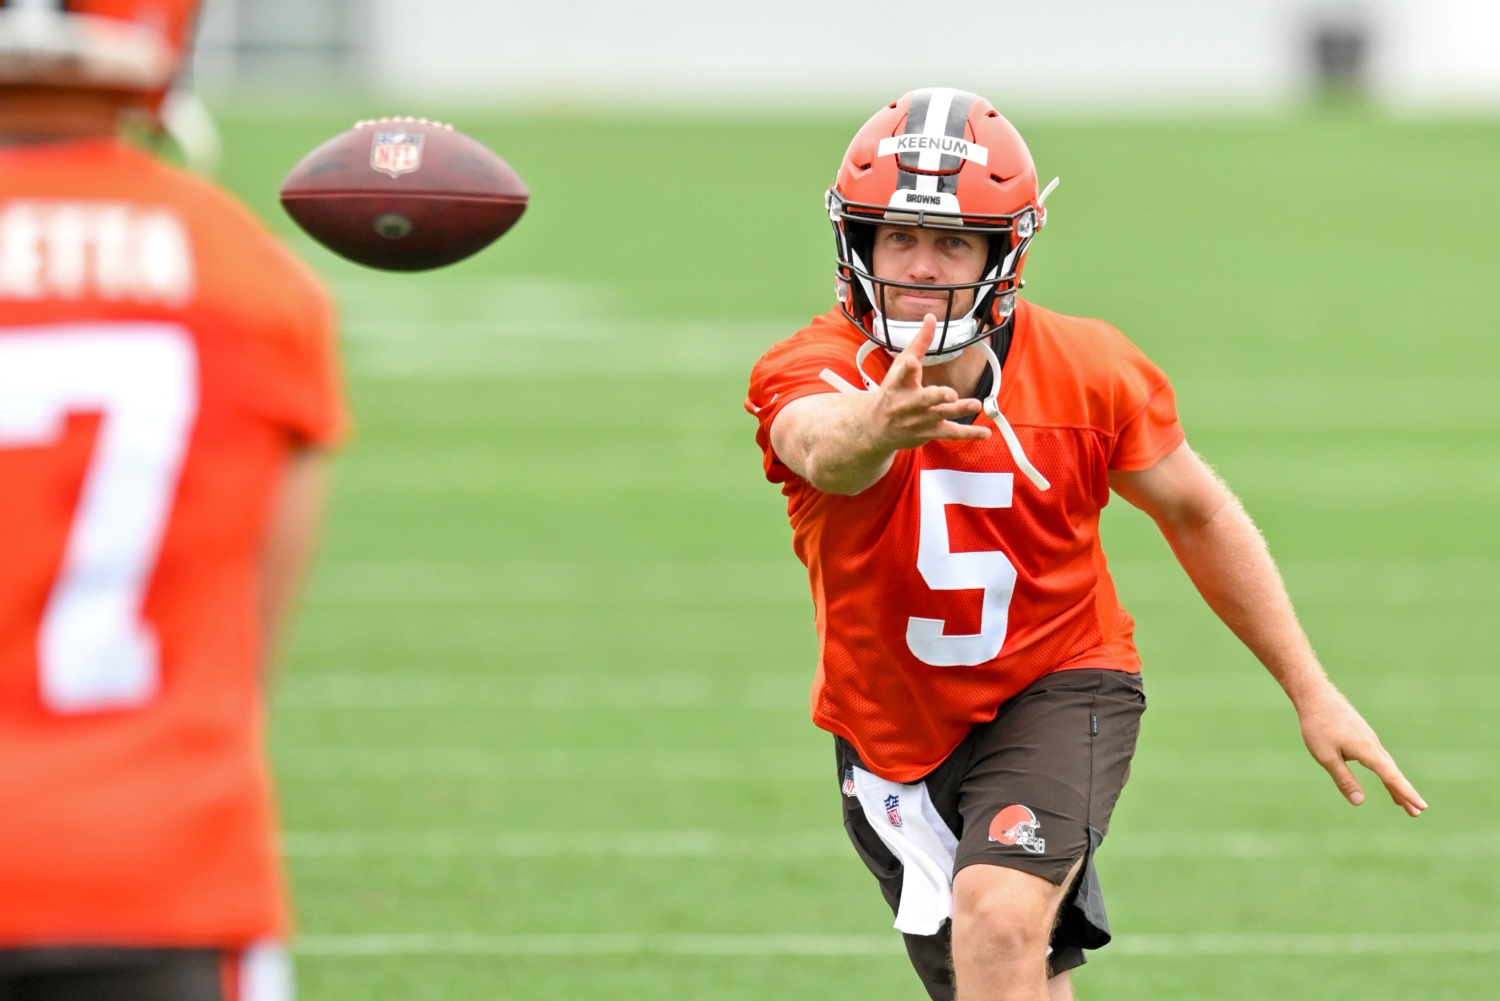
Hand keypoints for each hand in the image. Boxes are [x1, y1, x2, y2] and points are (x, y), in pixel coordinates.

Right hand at [865, 314, 990, 449]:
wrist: (876, 427)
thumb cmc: (893, 391)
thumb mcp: (900, 365)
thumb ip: (920, 342)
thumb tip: (932, 317)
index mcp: (899, 384)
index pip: (903, 374)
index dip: (908, 368)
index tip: (911, 361)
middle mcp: (908, 403)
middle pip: (924, 399)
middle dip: (937, 396)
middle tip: (950, 393)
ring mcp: (920, 420)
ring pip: (941, 415)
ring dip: (958, 410)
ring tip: (976, 404)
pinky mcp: (930, 432)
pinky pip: (951, 433)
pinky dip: (969, 433)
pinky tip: (986, 433)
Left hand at [1296, 683, 1426, 816]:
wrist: (1315, 696)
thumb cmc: (1318, 726)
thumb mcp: (1326, 757)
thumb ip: (1344, 779)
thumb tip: (1359, 802)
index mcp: (1367, 750)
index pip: (1391, 777)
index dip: (1406, 793)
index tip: (1421, 807)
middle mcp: (1373, 744)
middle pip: (1392, 773)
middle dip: (1404, 793)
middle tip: (1417, 813)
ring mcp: (1369, 738)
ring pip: (1386, 765)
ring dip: (1395, 783)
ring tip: (1401, 802)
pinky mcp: (1362, 734)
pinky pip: (1378, 757)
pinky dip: (1385, 770)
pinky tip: (1384, 775)